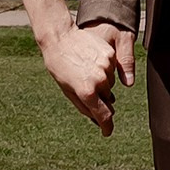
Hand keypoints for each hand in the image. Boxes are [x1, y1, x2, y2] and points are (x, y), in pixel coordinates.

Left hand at [40, 17, 133, 134]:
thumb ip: (84, 106)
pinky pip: (111, 69)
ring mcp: (105, 67)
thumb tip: (97, 119)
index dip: (107, 127)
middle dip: (99, 98)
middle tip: (85, 86)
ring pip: (110, 83)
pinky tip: (91, 61)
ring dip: (102, 82)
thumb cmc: (59, 66)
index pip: (104, 116)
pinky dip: (104, 69)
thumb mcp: (68, 90)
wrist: (60, 38)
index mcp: (86, 92)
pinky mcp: (110, 55)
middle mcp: (99, 81)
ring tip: (85, 70)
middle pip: (107, 99)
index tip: (107, 131)